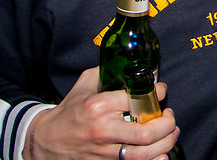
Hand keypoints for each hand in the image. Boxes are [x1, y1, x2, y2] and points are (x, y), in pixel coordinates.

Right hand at [23, 67, 179, 159]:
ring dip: (165, 143)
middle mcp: (103, 130)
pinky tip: (160, 152)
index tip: (162, 91)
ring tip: (171, 133)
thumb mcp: (84, 84)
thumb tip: (134, 65)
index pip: (138, 99)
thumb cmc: (69, 111)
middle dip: (167, 124)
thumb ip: (107, 72)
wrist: (45, 141)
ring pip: (144, 154)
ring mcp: (104, 151)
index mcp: (99, 106)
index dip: (157, 93)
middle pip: (147, 132)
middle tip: (170, 117)